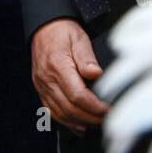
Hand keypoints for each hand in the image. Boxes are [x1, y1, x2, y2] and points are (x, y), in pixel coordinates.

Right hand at [30, 18, 109, 133]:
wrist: (44, 26)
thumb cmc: (63, 31)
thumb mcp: (79, 38)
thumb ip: (87, 57)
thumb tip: (96, 74)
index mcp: (58, 65)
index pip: (78, 95)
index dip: (96, 107)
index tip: (110, 109)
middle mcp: (47, 79)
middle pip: (70, 109)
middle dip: (91, 118)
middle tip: (109, 119)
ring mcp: (42, 86)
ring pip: (60, 114)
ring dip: (80, 122)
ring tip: (98, 124)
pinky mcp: (41, 89)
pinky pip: (51, 111)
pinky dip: (66, 122)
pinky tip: (79, 126)